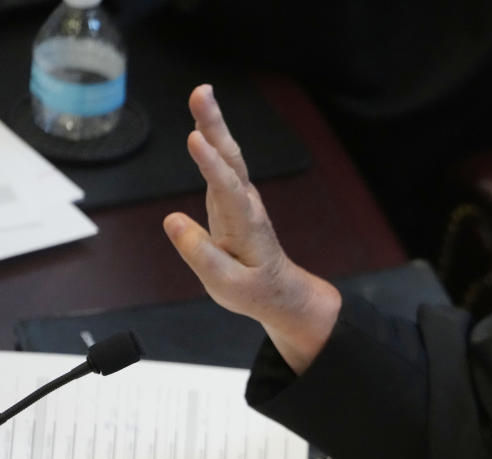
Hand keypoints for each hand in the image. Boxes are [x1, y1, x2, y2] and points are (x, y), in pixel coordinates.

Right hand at [164, 85, 339, 372]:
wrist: (278, 291)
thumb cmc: (253, 290)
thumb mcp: (227, 285)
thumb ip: (200, 254)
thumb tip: (172, 219)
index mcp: (245, 225)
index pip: (227, 190)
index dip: (211, 165)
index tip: (196, 139)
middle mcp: (245, 204)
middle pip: (231, 159)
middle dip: (215, 126)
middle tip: (201, 93)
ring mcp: (240, 198)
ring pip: (228, 156)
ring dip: (214, 125)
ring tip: (201, 94)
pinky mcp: (231, 197)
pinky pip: (222, 164)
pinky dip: (212, 140)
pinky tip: (203, 122)